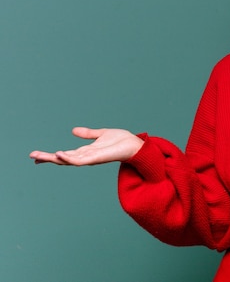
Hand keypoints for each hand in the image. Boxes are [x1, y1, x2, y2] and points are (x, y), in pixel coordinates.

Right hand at [29, 127, 143, 165]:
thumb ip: (88, 134)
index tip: (35, 155)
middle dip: (47, 158)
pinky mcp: (96, 158)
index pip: (64, 155)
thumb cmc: (121, 141)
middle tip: (32, 155)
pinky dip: (69, 158)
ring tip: (39, 155)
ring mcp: (90, 159)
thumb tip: (73, 131)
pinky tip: (60, 154)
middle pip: (63, 159)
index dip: (51, 155)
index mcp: (85, 151)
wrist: (135, 144)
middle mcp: (86, 157)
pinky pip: (80, 160)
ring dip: (54, 158)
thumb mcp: (101, 134)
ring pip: (68, 161)